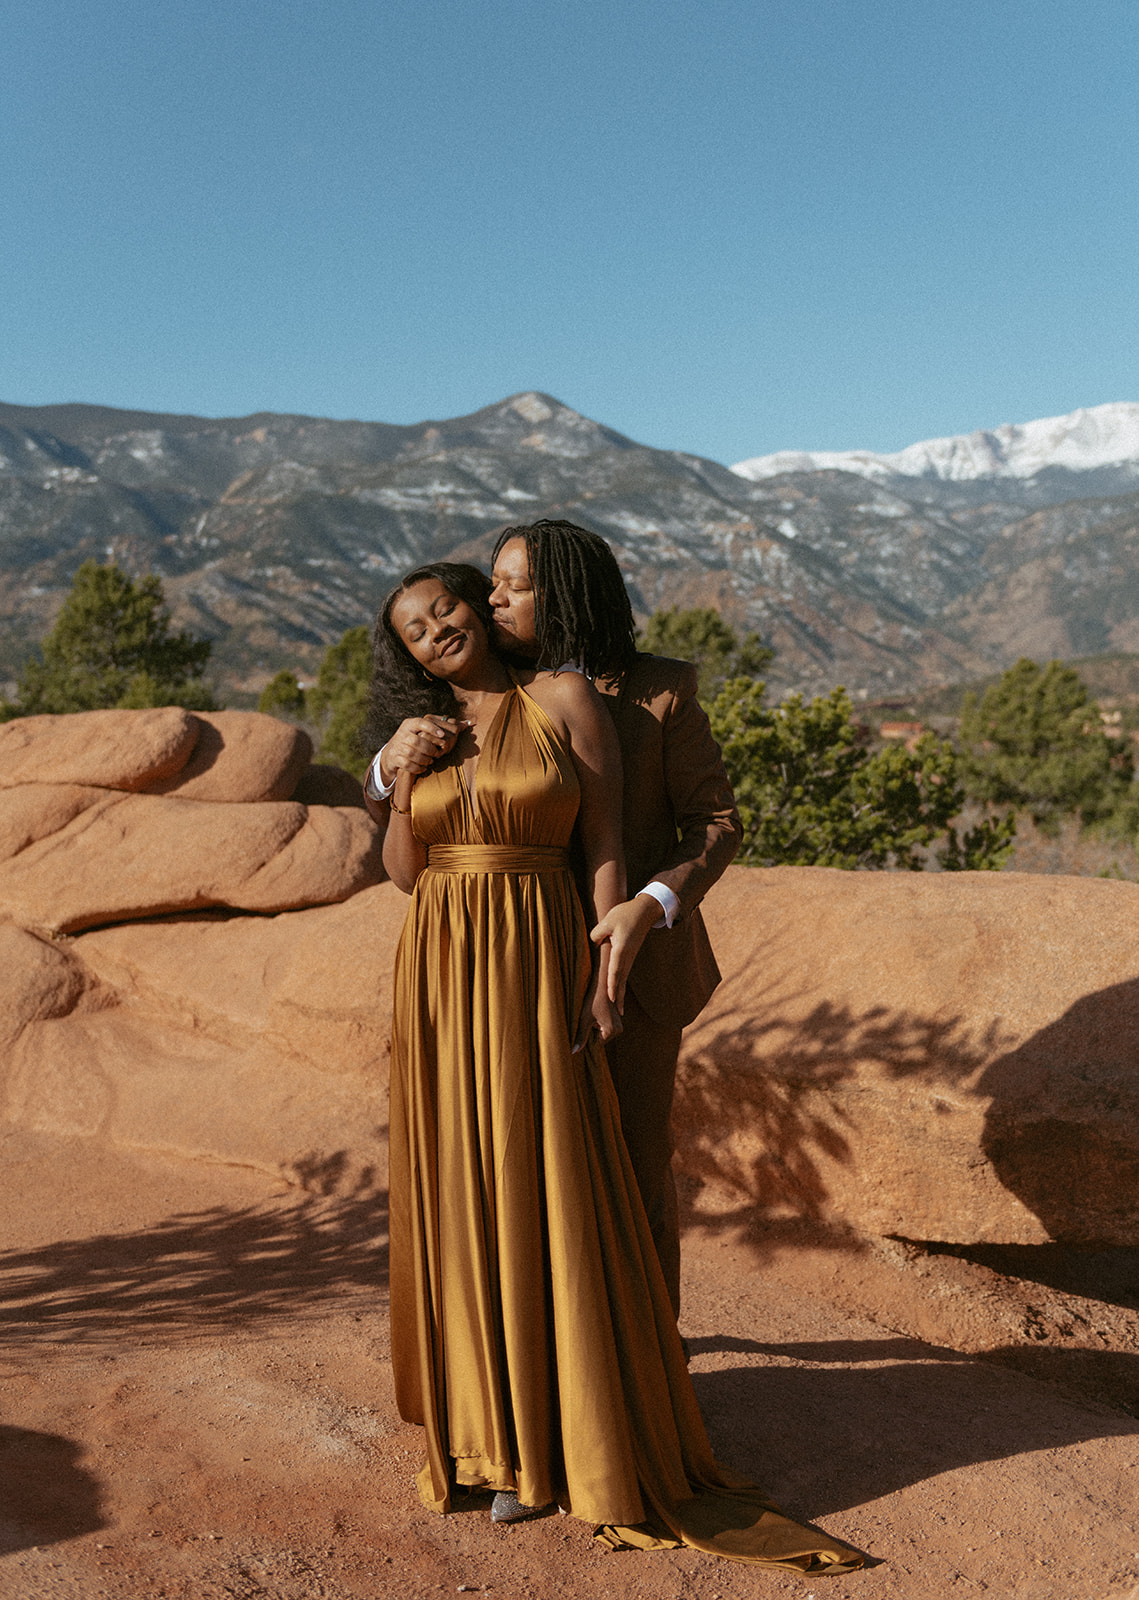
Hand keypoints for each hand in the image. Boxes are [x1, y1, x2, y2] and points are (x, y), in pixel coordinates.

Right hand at [381, 715, 466, 780]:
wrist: (392, 753)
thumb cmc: (415, 739)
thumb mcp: (425, 730)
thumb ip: (445, 726)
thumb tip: (468, 723)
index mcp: (410, 723)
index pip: (421, 722)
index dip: (432, 728)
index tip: (443, 735)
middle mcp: (402, 733)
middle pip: (417, 741)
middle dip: (429, 749)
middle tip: (437, 754)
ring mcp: (397, 746)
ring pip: (412, 754)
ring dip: (424, 759)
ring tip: (431, 761)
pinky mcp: (395, 758)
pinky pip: (407, 764)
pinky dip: (418, 767)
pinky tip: (424, 767)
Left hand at [572, 968, 623, 1052]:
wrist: (602, 984)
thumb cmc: (591, 1001)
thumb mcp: (584, 1019)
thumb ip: (581, 1037)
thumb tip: (574, 1053)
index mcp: (612, 1031)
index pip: (597, 1044)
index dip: (589, 1035)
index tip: (587, 1023)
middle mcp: (619, 1029)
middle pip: (600, 1039)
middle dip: (593, 1031)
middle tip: (591, 1017)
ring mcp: (620, 1025)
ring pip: (602, 1033)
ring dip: (596, 1027)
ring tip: (594, 1015)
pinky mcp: (618, 1020)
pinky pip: (606, 1028)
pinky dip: (599, 1023)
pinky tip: (596, 1013)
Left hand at [590, 894, 660, 1010]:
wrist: (645, 911)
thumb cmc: (625, 914)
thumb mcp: (608, 921)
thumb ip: (597, 934)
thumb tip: (592, 944)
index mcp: (621, 949)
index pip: (615, 971)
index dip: (612, 986)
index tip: (611, 999)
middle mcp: (627, 956)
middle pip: (622, 980)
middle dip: (619, 997)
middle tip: (618, 1014)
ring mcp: (630, 957)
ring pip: (624, 978)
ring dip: (621, 993)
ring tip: (620, 1009)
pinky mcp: (631, 955)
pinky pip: (625, 972)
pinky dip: (622, 984)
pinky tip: (619, 991)